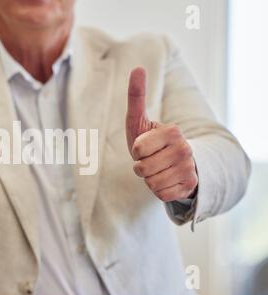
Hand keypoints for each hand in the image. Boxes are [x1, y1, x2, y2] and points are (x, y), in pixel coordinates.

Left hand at [125, 67, 197, 202]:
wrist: (171, 163)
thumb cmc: (149, 141)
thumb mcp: (139, 120)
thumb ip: (137, 95)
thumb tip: (137, 68)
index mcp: (173, 131)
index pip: (138, 149)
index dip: (136, 151)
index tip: (144, 146)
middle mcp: (186, 149)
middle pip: (142, 169)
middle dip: (140, 166)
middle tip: (151, 160)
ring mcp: (189, 169)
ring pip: (151, 183)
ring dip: (148, 179)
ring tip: (157, 169)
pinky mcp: (189, 186)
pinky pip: (160, 194)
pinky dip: (158, 190)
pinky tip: (166, 180)